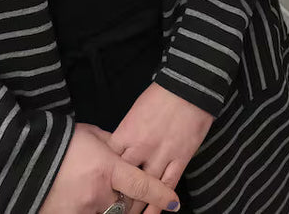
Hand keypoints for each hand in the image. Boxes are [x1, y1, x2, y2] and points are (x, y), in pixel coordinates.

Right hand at [40, 123, 179, 213]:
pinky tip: (82, 199)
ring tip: (94, 191)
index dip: (161, 195)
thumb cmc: (57, 141)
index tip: (174, 202)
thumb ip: (112, 144)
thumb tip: (124, 149)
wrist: (18, 157)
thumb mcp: (90, 135)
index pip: (142, 185)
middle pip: (127, 207)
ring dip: (108, 207)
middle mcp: (97, 194)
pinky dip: (90, 209)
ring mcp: (80, 210)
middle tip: (125, 194)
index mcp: (106, 168)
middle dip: (131, 203)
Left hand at [112, 83, 213, 213]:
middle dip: (115, 198)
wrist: (190, 86)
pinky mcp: (181, 158)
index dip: (101, 179)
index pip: (107, 163)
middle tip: (111, 209)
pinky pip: (168, 186)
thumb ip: (126, 134)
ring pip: (144, 189)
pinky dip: (160, 203)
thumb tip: (118, 152)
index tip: (97, 190)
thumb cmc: (161, 95)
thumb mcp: (135, 112)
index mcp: (126, 133)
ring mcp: (162, 154)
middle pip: (122, 181)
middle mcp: (141, 147)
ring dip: (135, 205)